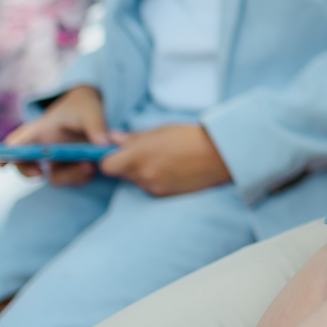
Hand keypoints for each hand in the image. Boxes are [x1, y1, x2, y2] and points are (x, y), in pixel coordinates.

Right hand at [6, 85, 108, 185]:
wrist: (93, 113)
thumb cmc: (83, 107)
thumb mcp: (90, 111)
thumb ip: (96, 126)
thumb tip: (102, 145)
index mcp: (39, 130)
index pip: (16, 144)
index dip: (5, 155)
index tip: (0, 165)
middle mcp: (42, 148)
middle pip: (27, 166)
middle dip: (31, 173)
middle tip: (40, 175)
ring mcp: (55, 161)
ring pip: (54, 177)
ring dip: (69, 175)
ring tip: (89, 166)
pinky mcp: (70, 168)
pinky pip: (71, 179)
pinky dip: (81, 176)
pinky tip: (92, 166)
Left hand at [100, 124, 230, 195]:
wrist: (219, 155)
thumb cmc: (190, 137)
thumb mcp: (159, 131)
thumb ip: (133, 138)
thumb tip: (112, 138)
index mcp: (138, 156)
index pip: (106, 165)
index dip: (108, 158)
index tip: (115, 151)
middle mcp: (143, 175)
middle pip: (121, 174)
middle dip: (127, 163)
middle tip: (144, 151)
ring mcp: (154, 187)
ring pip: (137, 180)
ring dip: (142, 171)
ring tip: (162, 158)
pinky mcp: (165, 194)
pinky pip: (150, 187)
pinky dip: (155, 178)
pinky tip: (171, 168)